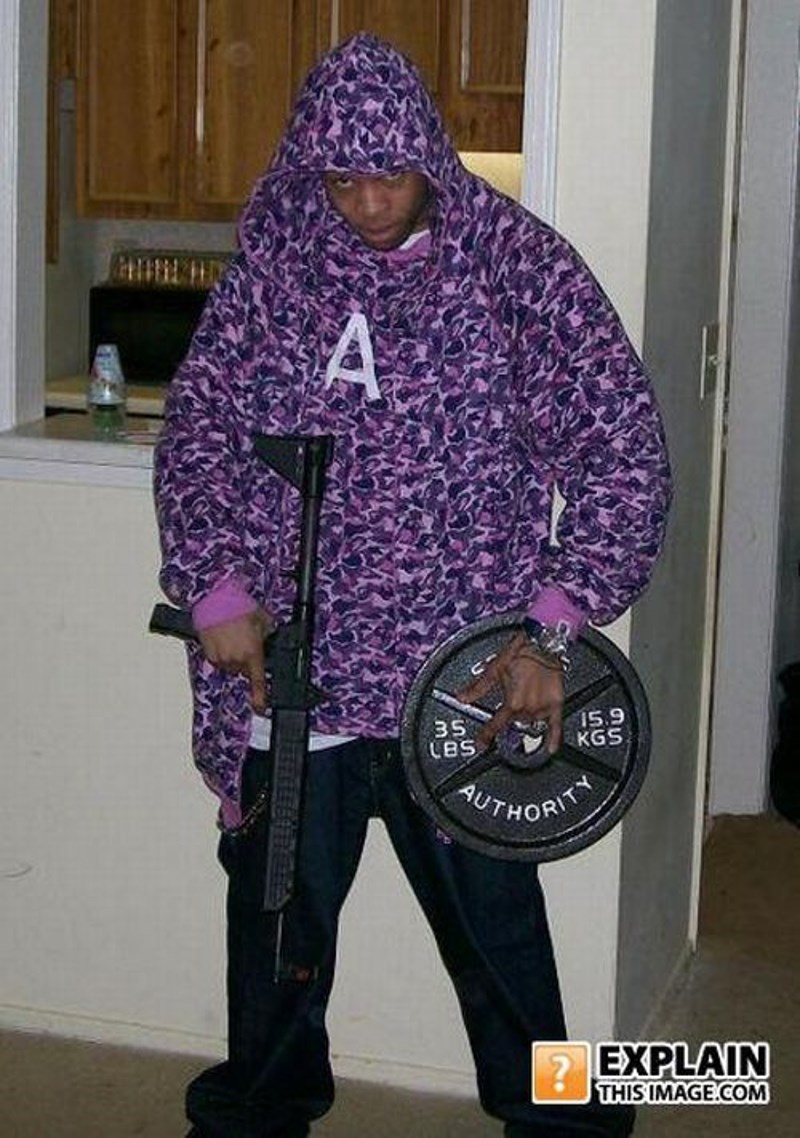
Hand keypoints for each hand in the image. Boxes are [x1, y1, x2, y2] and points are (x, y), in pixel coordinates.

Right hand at [198, 608, 275, 713]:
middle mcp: (236, 659)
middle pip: (244, 670)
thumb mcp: (264, 620)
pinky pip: (218, 659)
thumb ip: (267, 634)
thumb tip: (268, 638)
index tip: (260, 707)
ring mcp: (221, 657)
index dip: (259, 696)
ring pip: (231, 665)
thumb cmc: (239, 606)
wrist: (216, 599)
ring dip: (234, 656)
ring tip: (234, 635)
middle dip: (247, 660)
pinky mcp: (208, 653)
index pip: (257, 680)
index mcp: (253, 653)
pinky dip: (222, 652)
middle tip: (247, 641)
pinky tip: (224, 637)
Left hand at [456, 632, 564, 753]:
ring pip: (530, 724)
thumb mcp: (494, 669)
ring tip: (525, 703)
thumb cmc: (520, 653)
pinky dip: (553, 739)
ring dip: (525, 720)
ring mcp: (542, 708)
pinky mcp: (556, 704)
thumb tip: (462, 697)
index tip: (480, 744)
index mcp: (512, 702)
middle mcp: (528, 709)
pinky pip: (555, 726)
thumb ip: (478, 687)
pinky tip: (550, 748)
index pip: (496, 725)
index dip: (486, 736)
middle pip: (515, 723)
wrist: (544, 644)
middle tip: (511, 704)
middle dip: (510, 718)